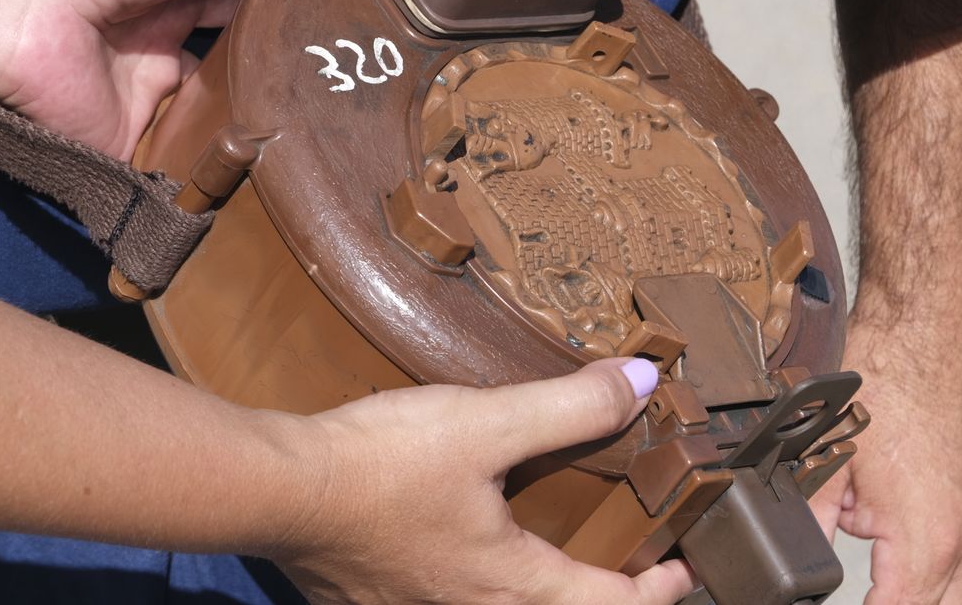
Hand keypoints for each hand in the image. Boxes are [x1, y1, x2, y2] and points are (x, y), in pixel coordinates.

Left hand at [0, 0, 354, 158]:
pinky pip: (177, 170)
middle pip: (238, 73)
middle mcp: (169, 49)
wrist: (23, 4)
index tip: (357, 32)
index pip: (250, 8)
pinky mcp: (131, 149)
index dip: (295, 17)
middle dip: (282, 85)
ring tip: (329, 152)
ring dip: (255, 135)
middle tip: (353, 101)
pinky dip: (210, 180)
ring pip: (214, 126)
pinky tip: (267, 190)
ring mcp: (150, 102)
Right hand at [272, 358, 695, 604]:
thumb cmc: (381, 464)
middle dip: (599, 597)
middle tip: (626, 568)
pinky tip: (456, 548)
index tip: (682, 570)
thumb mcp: (484, 423)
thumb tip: (642, 380)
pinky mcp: (375, 601)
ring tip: (546, 557)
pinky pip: (443, 602)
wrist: (279, 491)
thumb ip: (568, 406)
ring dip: (534, 592)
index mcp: (512, 586)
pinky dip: (474, 585)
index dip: (657, 590)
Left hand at [811, 315, 961, 603]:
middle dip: (892, 604)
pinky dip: (934, 563)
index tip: (829, 600)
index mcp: (929, 542)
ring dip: (914, 588)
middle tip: (852, 588)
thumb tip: (794, 552)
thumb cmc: (887, 379)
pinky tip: (892, 535)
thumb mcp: (826, 457)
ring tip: (866, 556)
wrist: (937, 324)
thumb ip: (808, 520)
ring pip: (959, 594)